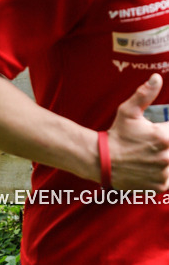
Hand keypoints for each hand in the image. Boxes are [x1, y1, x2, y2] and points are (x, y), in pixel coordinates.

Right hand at [107, 74, 168, 190]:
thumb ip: (145, 94)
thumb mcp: (128, 111)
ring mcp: (164, 173)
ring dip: (166, 158)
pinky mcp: (160, 186)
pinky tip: (151, 166)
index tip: (160, 132)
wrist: (102, 161)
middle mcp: (167, 157)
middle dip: (167, 143)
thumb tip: (156, 78)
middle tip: (151, 143)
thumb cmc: (116, 135)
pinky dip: (164, 173)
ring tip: (150, 154)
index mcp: (165, 137)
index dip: (167, 130)